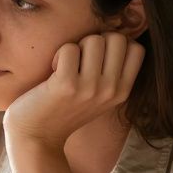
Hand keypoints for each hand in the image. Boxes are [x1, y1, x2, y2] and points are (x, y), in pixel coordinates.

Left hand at [2, 32, 144, 148]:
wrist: (37, 137)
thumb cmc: (64, 109)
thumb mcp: (99, 95)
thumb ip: (112, 71)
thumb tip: (116, 34)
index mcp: (122, 91)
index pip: (136, 48)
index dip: (115, 44)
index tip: (97, 58)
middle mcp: (111, 90)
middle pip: (116, 38)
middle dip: (95, 41)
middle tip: (79, 60)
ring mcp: (90, 88)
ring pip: (94, 40)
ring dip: (76, 47)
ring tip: (65, 67)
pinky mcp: (66, 85)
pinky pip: (69, 48)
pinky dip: (58, 54)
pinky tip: (53, 72)